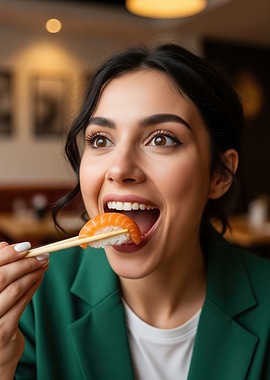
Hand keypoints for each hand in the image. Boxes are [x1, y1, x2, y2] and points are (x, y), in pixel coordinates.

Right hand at [0, 241, 48, 374]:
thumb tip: (6, 245)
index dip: (7, 254)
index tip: (27, 246)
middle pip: (2, 276)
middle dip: (25, 262)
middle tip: (43, 254)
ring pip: (14, 289)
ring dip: (33, 273)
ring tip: (44, 264)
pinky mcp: (3, 331)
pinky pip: (22, 303)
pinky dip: (33, 287)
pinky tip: (39, 278)